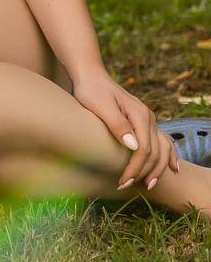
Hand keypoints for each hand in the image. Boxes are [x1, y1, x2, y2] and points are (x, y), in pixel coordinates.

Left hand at [70, 70, 178, 190]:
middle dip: (143, 172)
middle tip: (126, 186)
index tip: (123, 181)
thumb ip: (117, 125)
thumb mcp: (100, 106)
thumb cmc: (91, 91)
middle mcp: (148, 117)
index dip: (135, 168)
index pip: (144, 149)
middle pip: (154, 152)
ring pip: (161, 148)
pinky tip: (172, 167)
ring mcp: (147, 119)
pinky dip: (169, 155)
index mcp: (139, 115)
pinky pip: (162, 141)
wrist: (90, 75)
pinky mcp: (142, 120)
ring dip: (157, 168)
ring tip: (149, 184)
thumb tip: (134, 146)